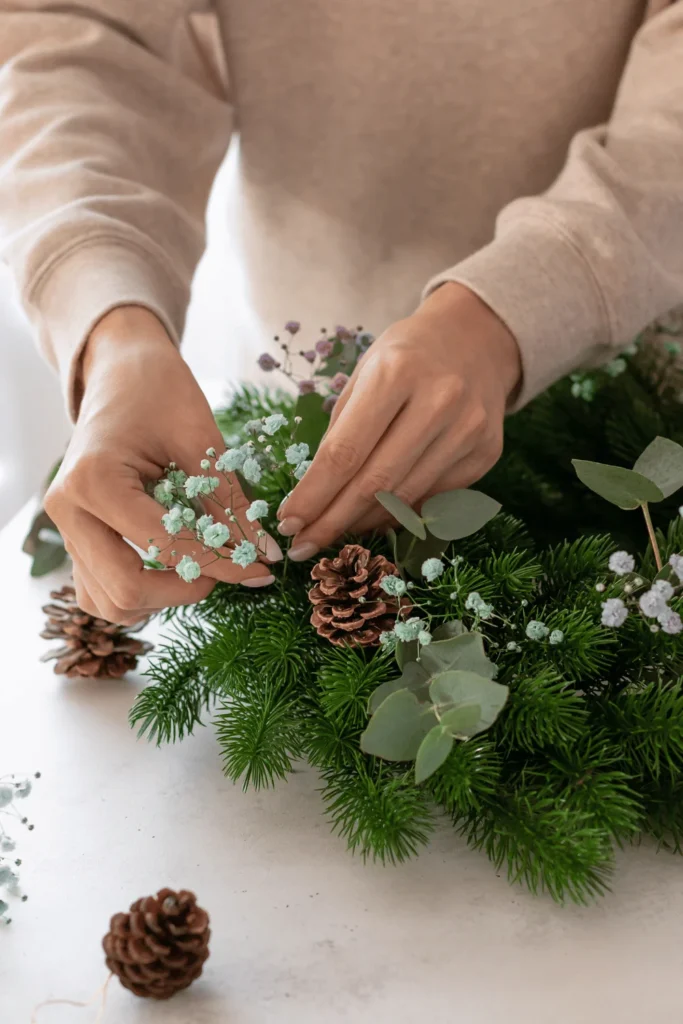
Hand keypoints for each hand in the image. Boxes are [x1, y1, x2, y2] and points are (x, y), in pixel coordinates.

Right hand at [45, 306, 280, 623]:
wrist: (119, 372)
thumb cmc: (158, 391)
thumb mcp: (200, 439)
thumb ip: (228, 502)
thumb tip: (265, 554)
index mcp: (94, 480)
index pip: (165, 544)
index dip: (221, 563)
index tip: (262, 570)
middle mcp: (68, 511)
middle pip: (126, 588)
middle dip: (186, 589)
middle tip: (228, 570)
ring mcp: (65, 529)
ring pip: (109, 602)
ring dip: (160, 599)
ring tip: (201, 570)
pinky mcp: (74, 538)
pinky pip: (98, 591)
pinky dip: (138, 594)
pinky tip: (173, 571)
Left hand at [277, 283, 520, 558]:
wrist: (477, 338)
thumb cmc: (406, 356)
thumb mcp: (364, 374)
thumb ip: (341, 431)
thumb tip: (314, 497)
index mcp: (397, 372)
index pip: (346, 452)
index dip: (314, 494)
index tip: (288, 522)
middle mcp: (439, 401)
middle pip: (375, 483)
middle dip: (332, 521)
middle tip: (302, 546)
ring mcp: (469, 430)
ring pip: (405, 498)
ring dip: (362, 522)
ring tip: (334, 531)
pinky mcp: (486, 453)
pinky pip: (433, 499)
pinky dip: (398, 513)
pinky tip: (374, 516)